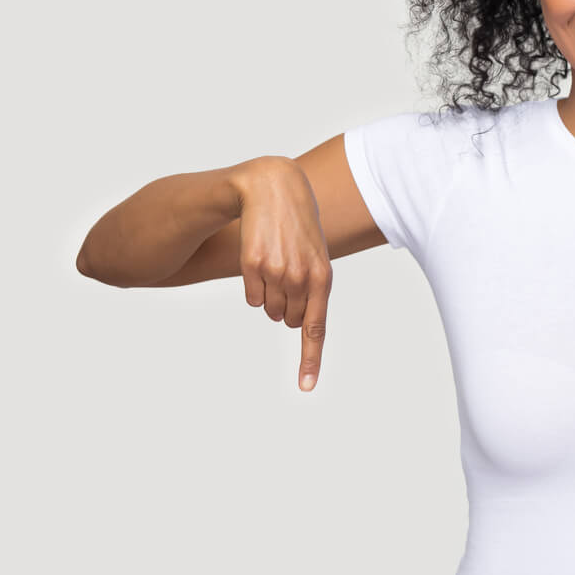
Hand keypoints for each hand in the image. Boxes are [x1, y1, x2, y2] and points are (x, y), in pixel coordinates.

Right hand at [235, 157, 332, 391]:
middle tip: (287, 275)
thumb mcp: (315, 255)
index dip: (311, 359)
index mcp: (323, 277)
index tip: (306, 387)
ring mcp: (276, 272)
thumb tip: (292, 324)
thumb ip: (311, 291)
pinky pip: (251, 298)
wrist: (274, 188)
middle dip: (286, 307)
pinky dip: (254, 288)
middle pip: (288, 320)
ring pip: (268, 310)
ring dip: (269, 296)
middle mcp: (300, 278)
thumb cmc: (298, 226)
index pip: (315, 327)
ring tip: (275, 262)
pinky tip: (260, 261)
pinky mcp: (251, 265)